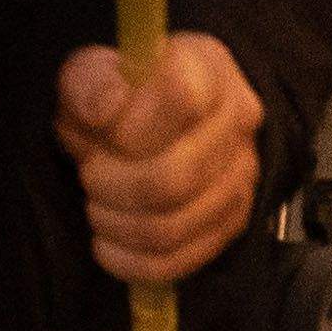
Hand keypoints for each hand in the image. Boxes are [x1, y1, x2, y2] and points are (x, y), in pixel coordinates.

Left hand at [56, 32, 264, 292]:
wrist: (148, 127)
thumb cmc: (119, 98)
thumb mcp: (91, 73)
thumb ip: (90, 82)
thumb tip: (105, 110)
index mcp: (208, 68)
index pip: (182, 97)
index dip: (131, 125)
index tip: (101, 131)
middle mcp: (238, 122)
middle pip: (176, 176)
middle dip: (111, 185)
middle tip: (89, 175)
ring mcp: (242, 177)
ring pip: (173, 225)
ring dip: (116, 224)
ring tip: (97, 204)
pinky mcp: (231, 225)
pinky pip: (179, 262)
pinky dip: (130, 262)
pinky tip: (107, 243)